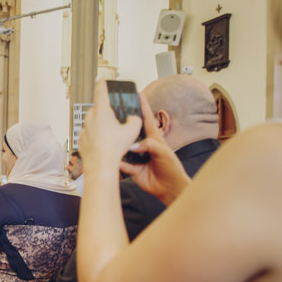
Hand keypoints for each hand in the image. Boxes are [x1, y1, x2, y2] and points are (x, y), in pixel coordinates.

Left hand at [81, 78, 143, 173]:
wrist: (100, 165)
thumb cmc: (114, 148)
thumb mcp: (132, 131)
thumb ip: (134, 120)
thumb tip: (132, 118)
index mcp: (102, 112)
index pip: (101, 93)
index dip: (102, 84)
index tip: (100, 78)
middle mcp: (90, 119)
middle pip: (99, 110)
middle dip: (107, 114)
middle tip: (116, 123)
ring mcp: (84, 129)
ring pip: (94, 123)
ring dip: (102, 126)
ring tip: (112, 138)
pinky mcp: (81, 139)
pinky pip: (90, 134)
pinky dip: (96, 137)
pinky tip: (104, 145)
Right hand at [84, 79, 189, 204]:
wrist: (169, 188)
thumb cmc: (172, 168)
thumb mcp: (164, 153)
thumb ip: (150, 146)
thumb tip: (133, 146)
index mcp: (154, 138)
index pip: (147, 119)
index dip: (143, 106)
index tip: (137, 94)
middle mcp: (143, 145)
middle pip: (131, 132)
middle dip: (123, 125)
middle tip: (113, 116)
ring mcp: (136, 157)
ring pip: (124, 147)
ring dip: (118, 145)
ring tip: (109, 140)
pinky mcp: (131, 168)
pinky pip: (121, 163)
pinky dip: (117, 162)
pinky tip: (114, 160)